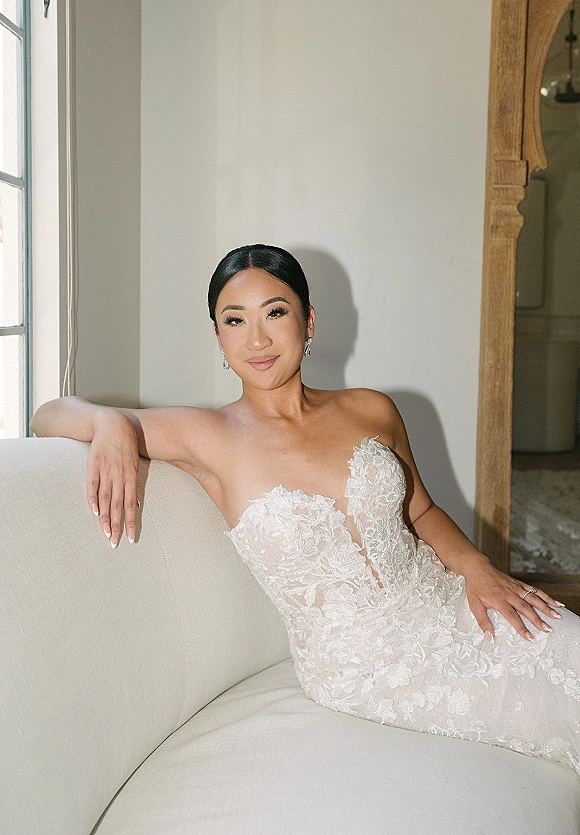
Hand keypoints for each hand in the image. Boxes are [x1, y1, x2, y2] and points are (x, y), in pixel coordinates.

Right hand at [86, 410, 139, 547]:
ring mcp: (106, 470)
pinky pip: (92, 484)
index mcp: (131, 476)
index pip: (131, 504)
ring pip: (106, 498)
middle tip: (115, 543)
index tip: (131, 538)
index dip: (131, 522)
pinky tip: (94, 511)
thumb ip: (133, 483)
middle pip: (118, 505)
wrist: (112, 423)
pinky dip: (93, 498)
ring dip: (105, 518)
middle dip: (117, 526)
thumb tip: (136, 502)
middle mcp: (119, 475)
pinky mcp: (94, 464)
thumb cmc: (126, 445)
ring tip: (106, 533)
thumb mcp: (134, 463)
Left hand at [463, 559, 563, 642]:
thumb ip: (482, 622)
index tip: (530, 637)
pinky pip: (534, 590)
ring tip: (556, 616)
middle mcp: (509, 593)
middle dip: (537, 619)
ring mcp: (516, 587)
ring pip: (533, 598)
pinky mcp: (519, 583)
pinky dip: (546, 596)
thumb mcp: (474, 605)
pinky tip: (555, 602)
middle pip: (526, 608)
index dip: (521, 627)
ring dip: (546, 607)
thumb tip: (490, 637)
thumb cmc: (476, 587)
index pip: (512, 616)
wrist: (478, 568)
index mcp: (498, 599)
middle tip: (547, 629)